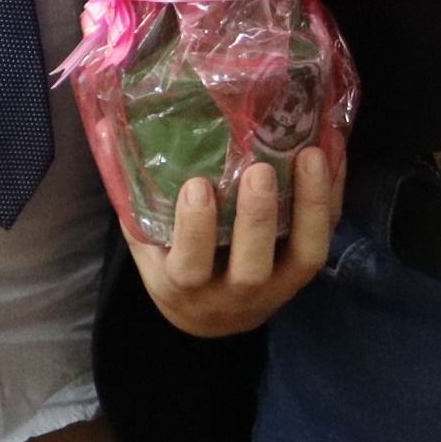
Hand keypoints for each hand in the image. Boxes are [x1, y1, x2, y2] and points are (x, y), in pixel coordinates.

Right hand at [127, 146, 336, 338]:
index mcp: (185, 288)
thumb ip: (130, 190)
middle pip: (252, 268)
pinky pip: (327, 236)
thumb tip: (107, 124)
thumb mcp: (145, 239)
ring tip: (310, 154)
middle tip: (259, 169)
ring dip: (311, 205)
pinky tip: (331, 153)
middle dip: (257, 219)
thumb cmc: (174, 264)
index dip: (195, 231)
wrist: (212, 317)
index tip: (196, 186)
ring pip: (305, 256)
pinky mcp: (306, 271)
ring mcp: (278, 287)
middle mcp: (234, 295)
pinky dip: (333, 196)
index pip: (189, 269)